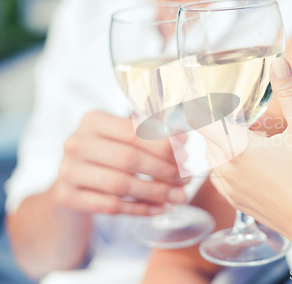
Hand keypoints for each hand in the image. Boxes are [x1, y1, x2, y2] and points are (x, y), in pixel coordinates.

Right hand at [52, 111, 188, 215]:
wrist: (73, 183)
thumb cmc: (108, 155)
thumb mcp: (124, 139)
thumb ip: (152, 136)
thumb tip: (182, 139)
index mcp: (93, 120)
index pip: (133, 131)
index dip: (163, 145)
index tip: (185, 155)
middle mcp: (75, 142)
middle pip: (128, 158)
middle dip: (164, 170)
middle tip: (186, 179)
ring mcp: (67, 171)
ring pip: (120, 185)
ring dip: (156, 192)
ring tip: (178, 197)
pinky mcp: (66, 197)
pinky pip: (110, 206)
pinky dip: (140, 209)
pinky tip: (159, 209)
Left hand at [205, 57, 291, 237]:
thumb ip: (289, 92)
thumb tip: (279, 63)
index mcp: (237, 149)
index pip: (201, 119)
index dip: (192, 101)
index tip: (188, 88)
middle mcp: (225, 169)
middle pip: (211, 135)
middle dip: (225, 121)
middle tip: (253, 118)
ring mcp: (229, 188)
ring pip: (217, 155)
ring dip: (230, 142)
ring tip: (263, 140)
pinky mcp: (236, 201)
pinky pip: (223, 173)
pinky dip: (232, 162)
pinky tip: (260, 163)